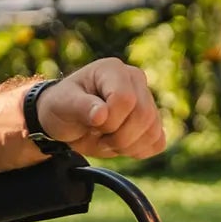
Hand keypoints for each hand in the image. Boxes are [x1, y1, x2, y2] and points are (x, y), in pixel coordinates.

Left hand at [35, 59, 165, 160]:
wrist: (66, 121)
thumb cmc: (62, 107)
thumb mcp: (62, 105)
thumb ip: (81, 107)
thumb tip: (101, 114)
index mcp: (113, 70)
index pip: (126, 99)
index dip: (110, 121)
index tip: (92, 124)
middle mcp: (135, 80)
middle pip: (144, 115)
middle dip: (119, 136)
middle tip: (99, 136)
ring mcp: (147, 100)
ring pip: (153, 132)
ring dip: (127, 146)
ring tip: (107, 140)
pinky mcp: (152, 121)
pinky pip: (158, 143)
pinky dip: (138, 151)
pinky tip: (120, 145)